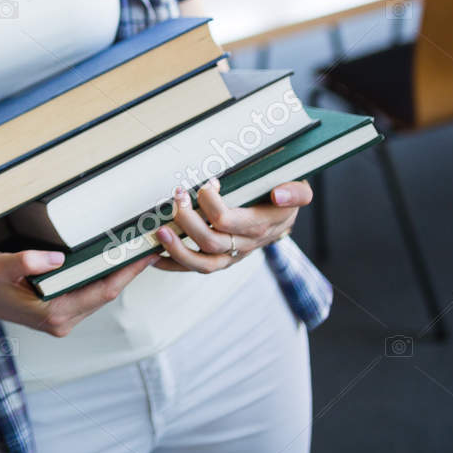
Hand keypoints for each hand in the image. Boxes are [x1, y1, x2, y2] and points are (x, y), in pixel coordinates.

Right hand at [0, 246, 152, 337]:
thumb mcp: (0, 266)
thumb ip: (27, 262)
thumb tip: (56, 258)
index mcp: (52, 314)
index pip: (101, 291)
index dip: (127, 272)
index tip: (146, 255)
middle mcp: (61, 321)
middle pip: (105, 294)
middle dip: (129, 271)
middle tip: (150, 247)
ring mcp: (60, 318)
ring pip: (99, 295)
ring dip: (118, 275)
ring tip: (137, 252)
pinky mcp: (56, 311)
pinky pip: (88, 294)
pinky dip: (102, 277)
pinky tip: (111, 262)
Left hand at [153, 179, 310, 272]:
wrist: (284, 215)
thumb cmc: (285, 196)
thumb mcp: (299, 190)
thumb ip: (296, 193)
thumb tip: (279, 195)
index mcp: (260, 226)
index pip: (227, 220)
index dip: (209, 201)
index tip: (205, 183)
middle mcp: (245, 245)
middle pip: (210, 241)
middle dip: (187, 218)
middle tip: (177, 197)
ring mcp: (231, 256)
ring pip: (202, 263)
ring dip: (176, 248)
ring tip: (159, 231)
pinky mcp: (220, 260)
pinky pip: (194, 268)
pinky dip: (172, 264)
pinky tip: (153, 256)